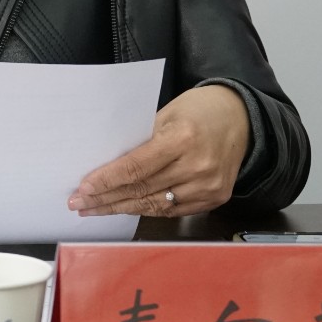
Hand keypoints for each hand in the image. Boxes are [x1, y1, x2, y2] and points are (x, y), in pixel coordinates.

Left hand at [66, 84, 249, 217]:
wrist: (243, 119)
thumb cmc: (200, 110)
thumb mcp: (167, 113)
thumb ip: (141, 140)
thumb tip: (106, 162)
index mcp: (183, 139)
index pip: (135, 168)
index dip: (106, 181)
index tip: (83, 189)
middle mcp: (197, 167)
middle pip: (141, 190)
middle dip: (106, 199)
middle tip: (78, 204)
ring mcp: (208, 187)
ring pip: (154, 206)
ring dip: (121, 208)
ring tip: (95, 210)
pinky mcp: (214, 199)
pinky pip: (172, 211)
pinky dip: (146, 210)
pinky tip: (125, 208)